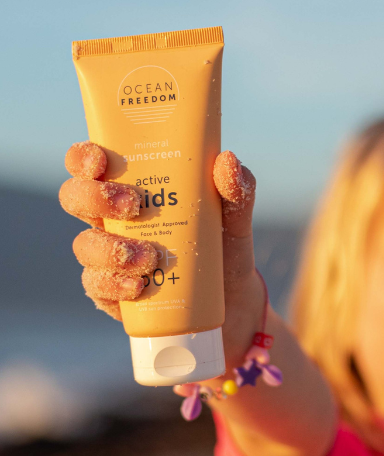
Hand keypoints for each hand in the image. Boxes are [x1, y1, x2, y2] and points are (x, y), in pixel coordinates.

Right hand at [59, 142, 263, 366]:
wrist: (231, 299)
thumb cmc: (223, 244)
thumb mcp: (235, 216)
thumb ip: (237, 189)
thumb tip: (228, 160)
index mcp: (132, 187)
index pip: (92, 163)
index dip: (84, 157)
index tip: (100, 162)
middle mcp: (112, 218)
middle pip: (75, 198)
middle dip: (95, 198)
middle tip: (134, 204)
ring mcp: (107, 255)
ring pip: (84, 245)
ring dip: (111, 249)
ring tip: (150, 258)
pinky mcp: (111, 291)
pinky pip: (97, 286)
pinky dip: (115, 285)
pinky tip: (138, 286)